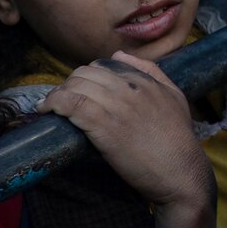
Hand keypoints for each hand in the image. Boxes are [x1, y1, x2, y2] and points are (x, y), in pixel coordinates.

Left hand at [43, 55, 213, 213]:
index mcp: (144, 81)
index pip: (103, 65)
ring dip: (56, 95)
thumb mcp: (173, 97)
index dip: (85, 77)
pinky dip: (54, 104)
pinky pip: (72, 105)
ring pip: (76, 87)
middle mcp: (129, 88)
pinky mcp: (105, 127)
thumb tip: (119, 54)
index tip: (77, 91)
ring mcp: (117, 106)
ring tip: (49, 108)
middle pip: (85, 73)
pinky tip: (46, 111)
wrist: (181, 173)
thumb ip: (150, 71)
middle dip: (68, 85)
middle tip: (59, 101)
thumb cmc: (177, 141)